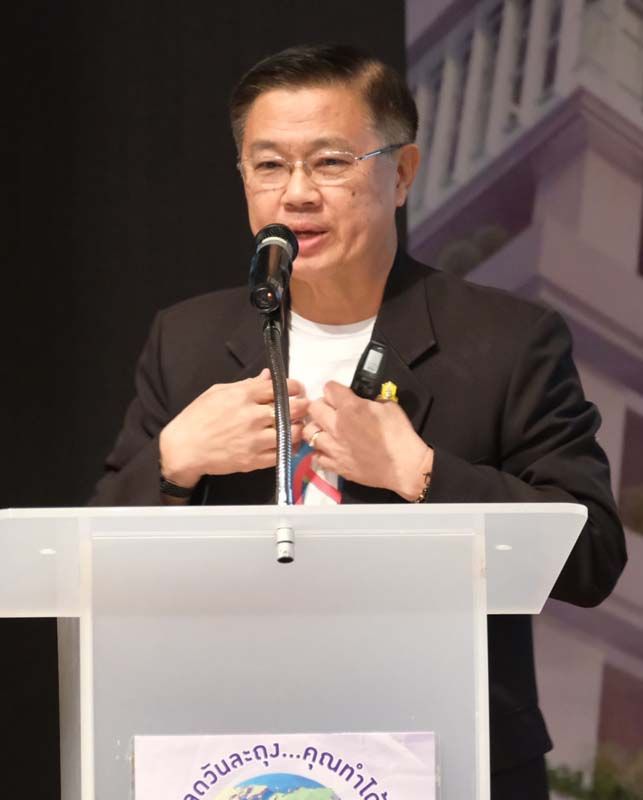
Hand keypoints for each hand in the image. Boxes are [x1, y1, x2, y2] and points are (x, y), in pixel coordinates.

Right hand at [160, 369, 307, 488]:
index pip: (281, 387)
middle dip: (302, 406)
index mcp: (243, 396)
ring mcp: (254, 440)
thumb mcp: (218, 392)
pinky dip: (288, 447)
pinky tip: (285, 442)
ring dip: (297, 428)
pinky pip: (282, 453)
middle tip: (302, 407)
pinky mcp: (254, 460)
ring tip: (294, 425)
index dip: (295, 387)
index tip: (296, 390)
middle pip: (293, 409)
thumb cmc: (197, 417)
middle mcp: (252, 416)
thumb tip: (268, 376)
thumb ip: (247, 384)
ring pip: (292, 432)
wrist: (183, 449)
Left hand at [303, 381, 432, 500]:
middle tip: (331, 410)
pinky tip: (330, 450)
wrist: (404, 466)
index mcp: (350, 407)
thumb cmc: (400, 434)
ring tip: (327, 431)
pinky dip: (321, 452)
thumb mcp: (389, 406)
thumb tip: (363, 402)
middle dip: (321, 405)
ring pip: (309, 433)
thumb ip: (370, 401)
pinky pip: (316, 457)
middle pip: (313, 408)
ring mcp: (333, 448)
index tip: (339, 394)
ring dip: (317, 428)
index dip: (334, 389)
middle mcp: (336, 426)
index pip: (329, 388)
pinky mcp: (336, 466)